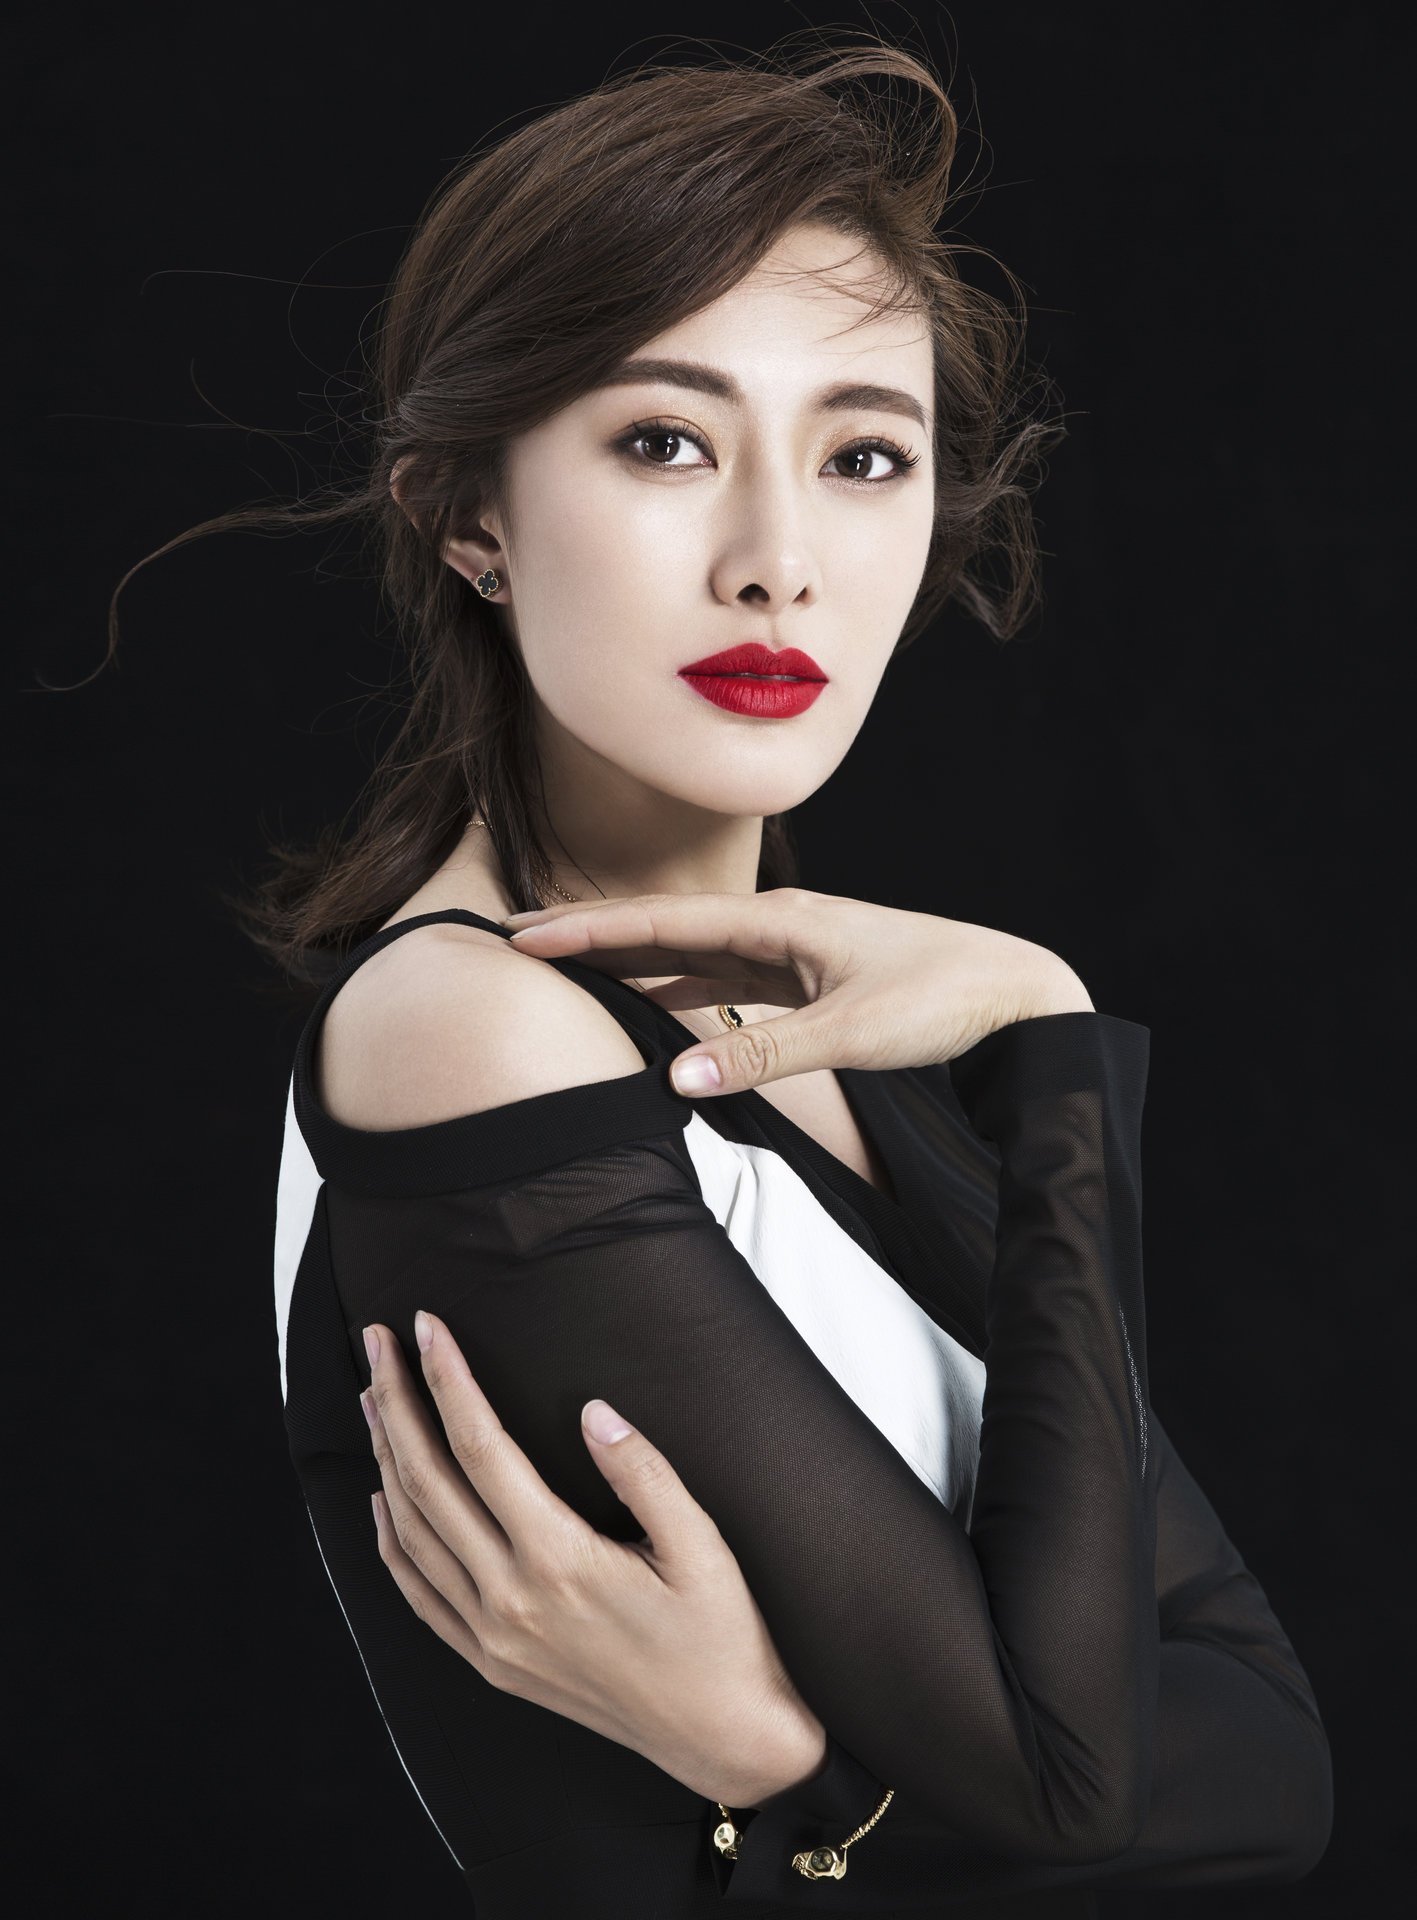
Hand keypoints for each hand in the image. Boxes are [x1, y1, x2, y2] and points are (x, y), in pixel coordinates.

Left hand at [361, 1309, 826, 1807]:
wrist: (726, 1741)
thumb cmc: (724, 1637)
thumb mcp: (703, 1546)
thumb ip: (644, 1472)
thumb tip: (592, 1410)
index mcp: (561, 1562)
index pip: (481, 1448)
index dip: (449, 1380)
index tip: (426, 1326)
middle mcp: (512, 1602)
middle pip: (429, 1483)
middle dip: (397, 1403)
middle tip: (377, 1341)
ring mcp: (495, 1639)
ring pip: (413, 1535)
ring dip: (386, 1460)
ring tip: (373, 1398)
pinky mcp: (494, 1666)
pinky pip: (420, 1595)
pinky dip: (391, 1541)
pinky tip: (383, 1499)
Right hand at [502, 886, 1092, 1094]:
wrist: (1017, 995)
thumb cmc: (945, 998)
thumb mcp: (851, 1031)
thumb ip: (763, 1055)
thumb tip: (676, 1079)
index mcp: (782, 921)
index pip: (663, 922)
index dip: (589, 929)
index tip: (526, 935)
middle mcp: (780, 926)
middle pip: (666, 928)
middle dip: (594, 935)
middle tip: (522, 943)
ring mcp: (795, 950)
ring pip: (694, 954)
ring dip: (634, 961)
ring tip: (574, 971)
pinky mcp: (812, 978)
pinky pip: (729, 978)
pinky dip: (684, 987)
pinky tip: (658, 1000)